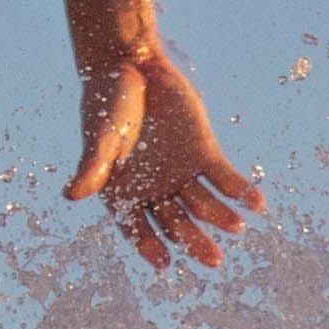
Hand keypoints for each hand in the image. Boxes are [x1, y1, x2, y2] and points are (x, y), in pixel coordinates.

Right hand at [66, 39, 262, 266]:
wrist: (132, 65)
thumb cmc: (106, 102)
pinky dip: (240, 191)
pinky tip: (257, 203)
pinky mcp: (202, 152)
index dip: (150, 245)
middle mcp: (154, 189)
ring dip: (220, 216)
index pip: (136, 227)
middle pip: (176, 222)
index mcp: (124, 191)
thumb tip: (71, 195)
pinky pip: (224, 177)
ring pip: (203, 204)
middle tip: (213, 259)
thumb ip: (92, 166)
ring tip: (237, 226)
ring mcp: (180, 172)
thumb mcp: (100, 135)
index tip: (165, 262)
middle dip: (194, 241)